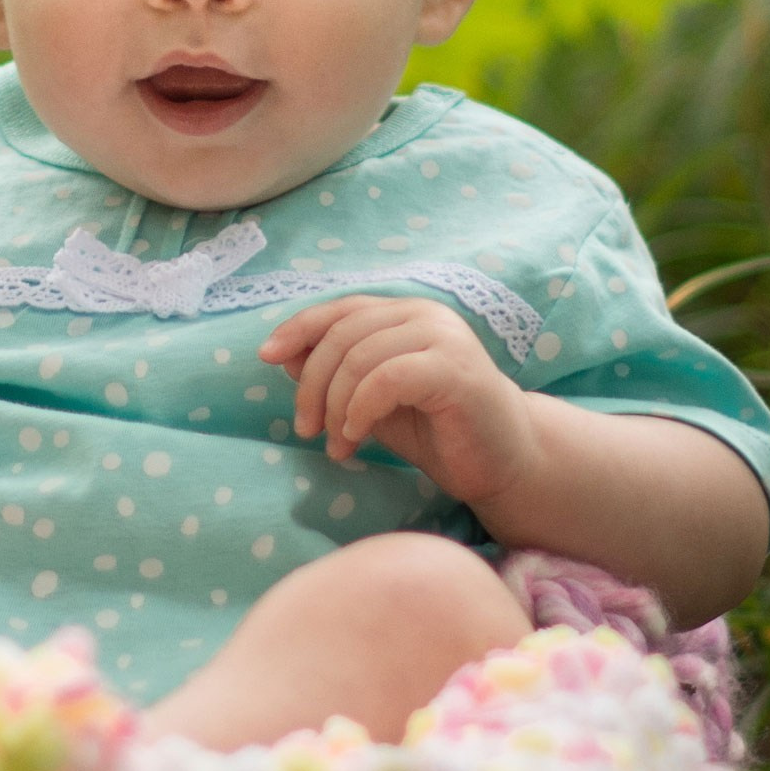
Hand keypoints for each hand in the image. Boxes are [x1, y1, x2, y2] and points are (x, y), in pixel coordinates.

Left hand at [258, 293, 539, 518]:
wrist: (503, 462)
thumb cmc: (438, 430)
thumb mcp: (370, 400)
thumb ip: (334, 374)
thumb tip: (280, 353)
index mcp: (405, 313)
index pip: (340, 308)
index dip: (298, 328)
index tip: (265, 357)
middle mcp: (425, 314)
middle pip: (342, 334)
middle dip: (312, 384)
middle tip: (306, 429)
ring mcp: (443, 338)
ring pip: (360, 357)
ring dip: (335, 407)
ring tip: (336, 444)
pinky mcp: (455, 370)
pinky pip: (387, 378)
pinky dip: (360, 409)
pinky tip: (356, 437)